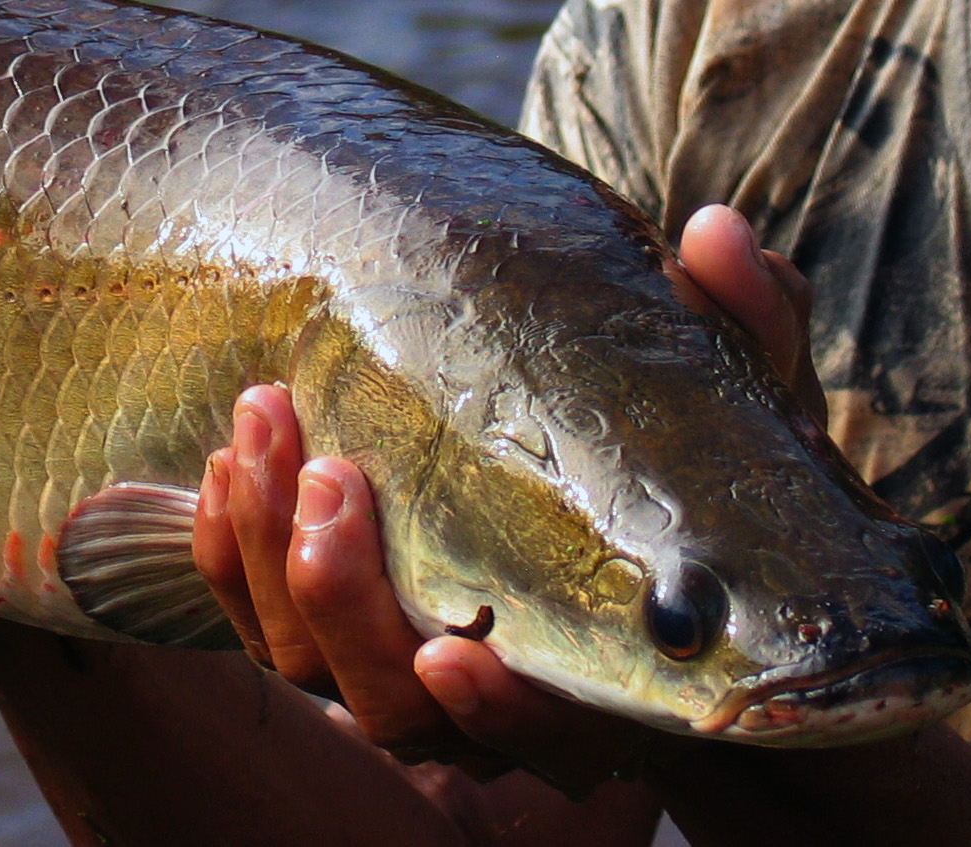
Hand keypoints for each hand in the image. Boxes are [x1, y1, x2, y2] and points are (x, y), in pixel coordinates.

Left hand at [191, 204, 824, 792]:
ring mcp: (395, 666)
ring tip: (261, 420)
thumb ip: (744, 334)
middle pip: (391, 706)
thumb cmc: (698, 472)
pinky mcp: (326, 622)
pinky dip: (229, 553)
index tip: (453, 651)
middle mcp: (489, 698)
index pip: (549, 738)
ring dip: (267, 552)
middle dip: (343, 599)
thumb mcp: (744, 405)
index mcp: (604, 680)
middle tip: (327, 473)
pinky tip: (226, 462)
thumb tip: (716, 233)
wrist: (613, 511)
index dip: (497, 711)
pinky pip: (254, 617)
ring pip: (305, 661)